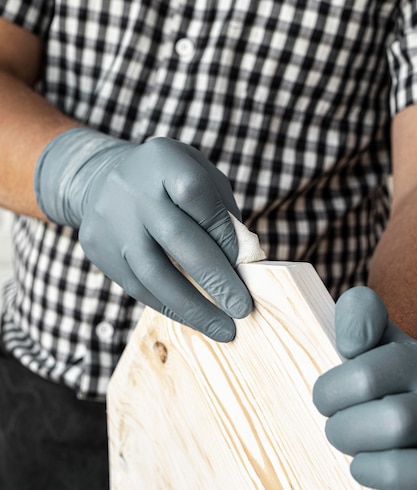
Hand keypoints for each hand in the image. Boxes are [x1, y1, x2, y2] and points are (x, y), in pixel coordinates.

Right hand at [34, 128, 251, 340]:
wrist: (101, 178)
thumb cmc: (167, 181)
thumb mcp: (197, 174)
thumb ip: (221, 210)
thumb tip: (244, 260)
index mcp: (163, 160)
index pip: (196, 195)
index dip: (222, 231)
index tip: (245, 262)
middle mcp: (132, 190)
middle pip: (177, 239)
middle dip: (215, 279)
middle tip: (243, 309)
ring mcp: (111, 222)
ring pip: (154, 274)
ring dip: (193, 308)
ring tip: (223, 329)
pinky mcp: (98, 249)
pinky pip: (137, 287)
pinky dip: (170, 307)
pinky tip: (194, 318)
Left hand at [313, 286, 416, 489]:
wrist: (413, 396)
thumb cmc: (379, 371)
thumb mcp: (372, 333)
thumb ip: (360, 314)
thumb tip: (352, 342)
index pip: (367, 376)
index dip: (331, 392)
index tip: (325, 399)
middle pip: (396, 422)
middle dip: (347, 432)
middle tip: (338, 431)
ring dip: (380, 472)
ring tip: (361, 465)